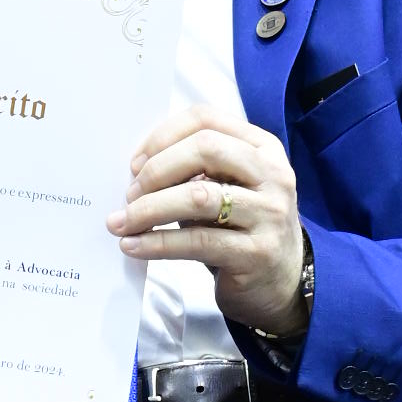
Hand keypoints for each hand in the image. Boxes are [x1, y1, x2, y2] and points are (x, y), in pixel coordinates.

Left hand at [107, 102, 308, 335]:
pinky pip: (197, 242)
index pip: (206, 119)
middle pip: (205, 149)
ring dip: (149, 209)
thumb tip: (136, 169)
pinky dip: (156, 243)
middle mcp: (273, 175)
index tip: (135, 163)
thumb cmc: (242, 227)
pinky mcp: (257, 253)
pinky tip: (133, 246)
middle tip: (130, 194)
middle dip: (157, 170)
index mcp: (263, 148)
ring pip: (198, 197)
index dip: (163, 136)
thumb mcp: (227, 187)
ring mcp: (269, 214)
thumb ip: (195, 169)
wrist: (280, 282)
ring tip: (121, 223)